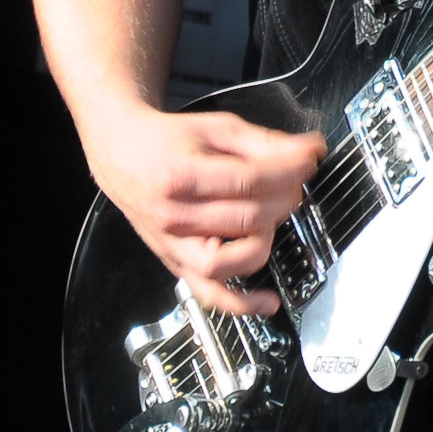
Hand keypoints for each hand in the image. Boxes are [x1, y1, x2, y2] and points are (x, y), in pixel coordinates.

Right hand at [85, 103, 324, 314]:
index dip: (289, 171)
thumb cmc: (166, 142)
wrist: (124, 156)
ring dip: (268, 237)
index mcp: (181, 176)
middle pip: (247, 218)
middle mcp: (175, 216)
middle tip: (298, 180)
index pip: (250, 180)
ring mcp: (175, 246)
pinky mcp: (177, 264)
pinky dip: (242, 304)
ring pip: (234, 260)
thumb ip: (263, 142)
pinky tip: (268, 301)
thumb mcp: (216, 128)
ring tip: (276, 213)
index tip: (308, 159)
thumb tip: (307, 151)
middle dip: (286, 197)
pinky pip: (210, 294)